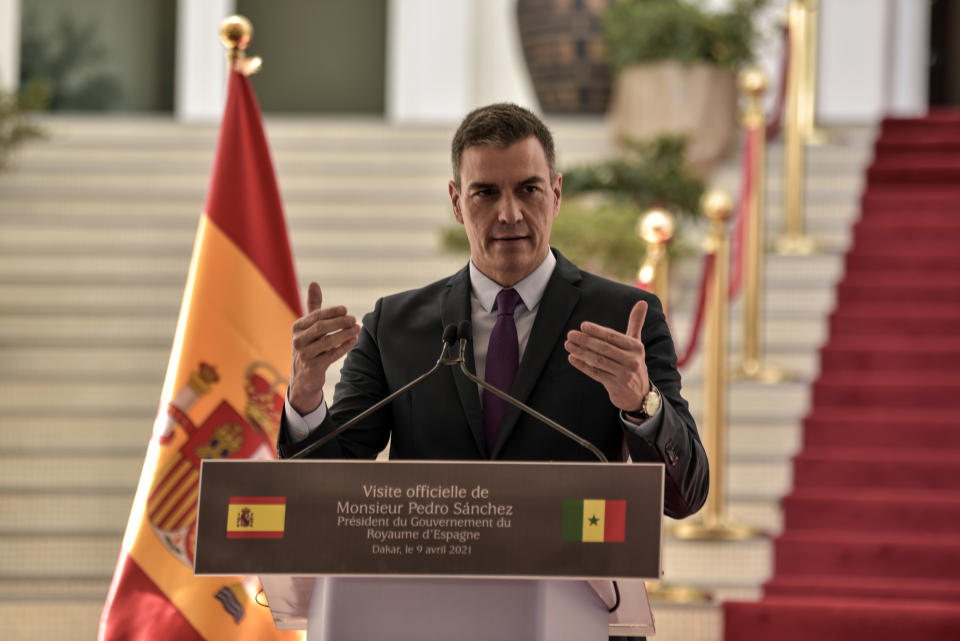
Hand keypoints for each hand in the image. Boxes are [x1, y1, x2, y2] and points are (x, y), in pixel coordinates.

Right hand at [288, 282, 360, 414]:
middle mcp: (298, 340)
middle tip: (354, 319)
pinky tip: (353, 341)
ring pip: (327, 342)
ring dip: (344, 334)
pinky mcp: (313, 367)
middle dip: (339, 322)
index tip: (345, 309)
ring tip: (357, 329)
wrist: (303, 376)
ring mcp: (304, 355)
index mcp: (297, 327)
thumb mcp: (308, 326)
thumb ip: (313, 306)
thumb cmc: (309, 345)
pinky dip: (344, 347)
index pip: (315, 316)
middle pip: (321, 328)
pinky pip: (331, 355)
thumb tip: (314, 283)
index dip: (331, 312)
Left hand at [564, 300, 649, 412]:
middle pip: (604, 348)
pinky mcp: (616, 386)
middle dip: (585, 341)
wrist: (639, 394)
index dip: (597, 331)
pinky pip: (596, 374)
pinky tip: (572, 358)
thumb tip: (642, 302)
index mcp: (636, 347)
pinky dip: (583, 366)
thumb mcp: (636, 344)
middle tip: (570, 334)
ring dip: (581, 352)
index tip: (583, 326)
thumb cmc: (633, 362)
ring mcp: (624, 374)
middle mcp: (632, 361)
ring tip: (568, 345)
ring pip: (598, 361)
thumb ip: (636, 323)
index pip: (613, 337)